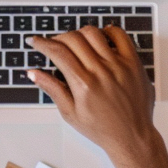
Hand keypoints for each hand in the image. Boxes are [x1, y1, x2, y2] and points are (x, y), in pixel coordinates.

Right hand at [28, 27, 158, 167]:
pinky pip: (120, 35)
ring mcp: (119, 65)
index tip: (35, 41)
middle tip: (55, 45)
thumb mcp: (70, 113)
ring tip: (76, 44)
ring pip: (93, 33)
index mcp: (83, 84)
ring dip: (79, 34)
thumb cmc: (102, 129)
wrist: (131, 136)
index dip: (42, 43)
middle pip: (73, 38)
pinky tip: (101, 38)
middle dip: (58, 38)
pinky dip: (108, 31)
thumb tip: (33, 73)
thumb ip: (52, 89)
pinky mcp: (133, 63)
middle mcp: (101, 71)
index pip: (58, 52)